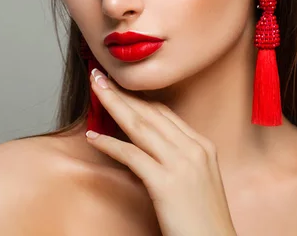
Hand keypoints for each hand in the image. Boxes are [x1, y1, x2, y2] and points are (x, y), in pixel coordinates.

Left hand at [86, 68, 237, 235]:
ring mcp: (182, 164)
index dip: (139, 97)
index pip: (165, 113)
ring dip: (113, 104)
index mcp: (203, 146)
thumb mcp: (198, 181)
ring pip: (140, 125)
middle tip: (99, 77)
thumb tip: (149, 148)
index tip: (119, 87)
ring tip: (94, 90)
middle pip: (151, 112)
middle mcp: (194, 149)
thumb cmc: (203, 220)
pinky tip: (93, 136)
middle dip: (122, 92)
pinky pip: (132, 155)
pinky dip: (109, 144)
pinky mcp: (167, 183)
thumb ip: (178, 159)